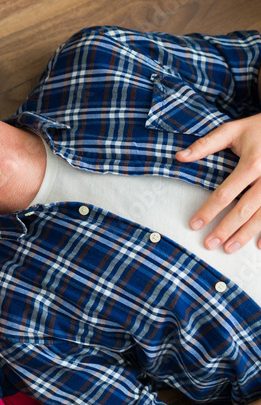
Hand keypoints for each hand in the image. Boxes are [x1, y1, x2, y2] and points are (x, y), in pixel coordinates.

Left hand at [176, 113, 260, 252]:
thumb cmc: (259, 128)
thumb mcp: (233, 130)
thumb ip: (206, 144)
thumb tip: (179, 157)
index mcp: (252, 163)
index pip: (225, 193)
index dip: (208, 210)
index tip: (194, 224)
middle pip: (244, 209)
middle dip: (226, 229)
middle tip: (209, 244)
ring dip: (245, 234)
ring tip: (229, 248)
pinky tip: (259, 246)